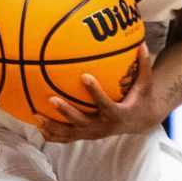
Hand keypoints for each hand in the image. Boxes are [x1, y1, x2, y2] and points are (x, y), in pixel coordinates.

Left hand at [37, 51, 155, 141]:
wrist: (140, 121)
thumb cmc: (141, 98)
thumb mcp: (145, 84)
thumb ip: (143, 65)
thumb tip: (142, 42)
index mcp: (117, 114)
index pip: (105, 104)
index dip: (95, 91)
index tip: (84, 76)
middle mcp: (104, 126)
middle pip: (82, 121)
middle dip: (66, 111)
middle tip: (52, 98)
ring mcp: (93, 133)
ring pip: (71, 133)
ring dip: (53, 126)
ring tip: (36, 115)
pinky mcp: (86, 136)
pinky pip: (67, 138)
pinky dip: (52, 134)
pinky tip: (37, 125)